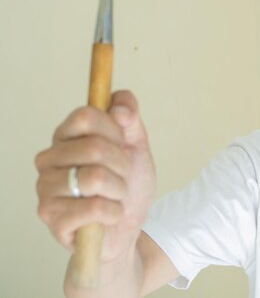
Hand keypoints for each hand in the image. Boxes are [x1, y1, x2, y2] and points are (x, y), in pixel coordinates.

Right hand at [35, 90, 155, 263]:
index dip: (115, 130)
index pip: (86, 116)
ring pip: (95, 178)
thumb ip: (130, 118)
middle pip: (95, 147)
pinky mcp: (52, 219)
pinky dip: (114, 212)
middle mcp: (48, 159)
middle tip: (122, 177)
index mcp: (66, 136)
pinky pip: (94, 208)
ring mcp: (46, 189)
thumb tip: (120, 107)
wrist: (125, 228)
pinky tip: (109, 215)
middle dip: (122, 165)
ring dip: (119, 190)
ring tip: (115, 197)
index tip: (122, 144)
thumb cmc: (127, 185)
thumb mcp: (137, 146)